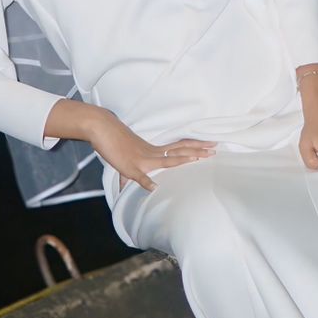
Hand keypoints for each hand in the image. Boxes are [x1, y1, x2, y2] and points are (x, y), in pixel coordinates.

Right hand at [84, 107, 215, 192]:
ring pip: (167, 159)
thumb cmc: (114, 142)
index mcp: (153, 150)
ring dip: (183, 159)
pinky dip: (146, 182)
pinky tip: (154, 187)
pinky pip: (139, 177)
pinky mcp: (130, 166)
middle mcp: (152, 152)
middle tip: (215, 148)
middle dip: (198, 150)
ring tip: (199, 159)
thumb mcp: (125, 162)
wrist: (102, 128)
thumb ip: (132, 177)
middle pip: (180, 150)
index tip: (209, 144)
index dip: (194, 145)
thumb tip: (133, 188)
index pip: (179, 147)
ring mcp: (143, 159)